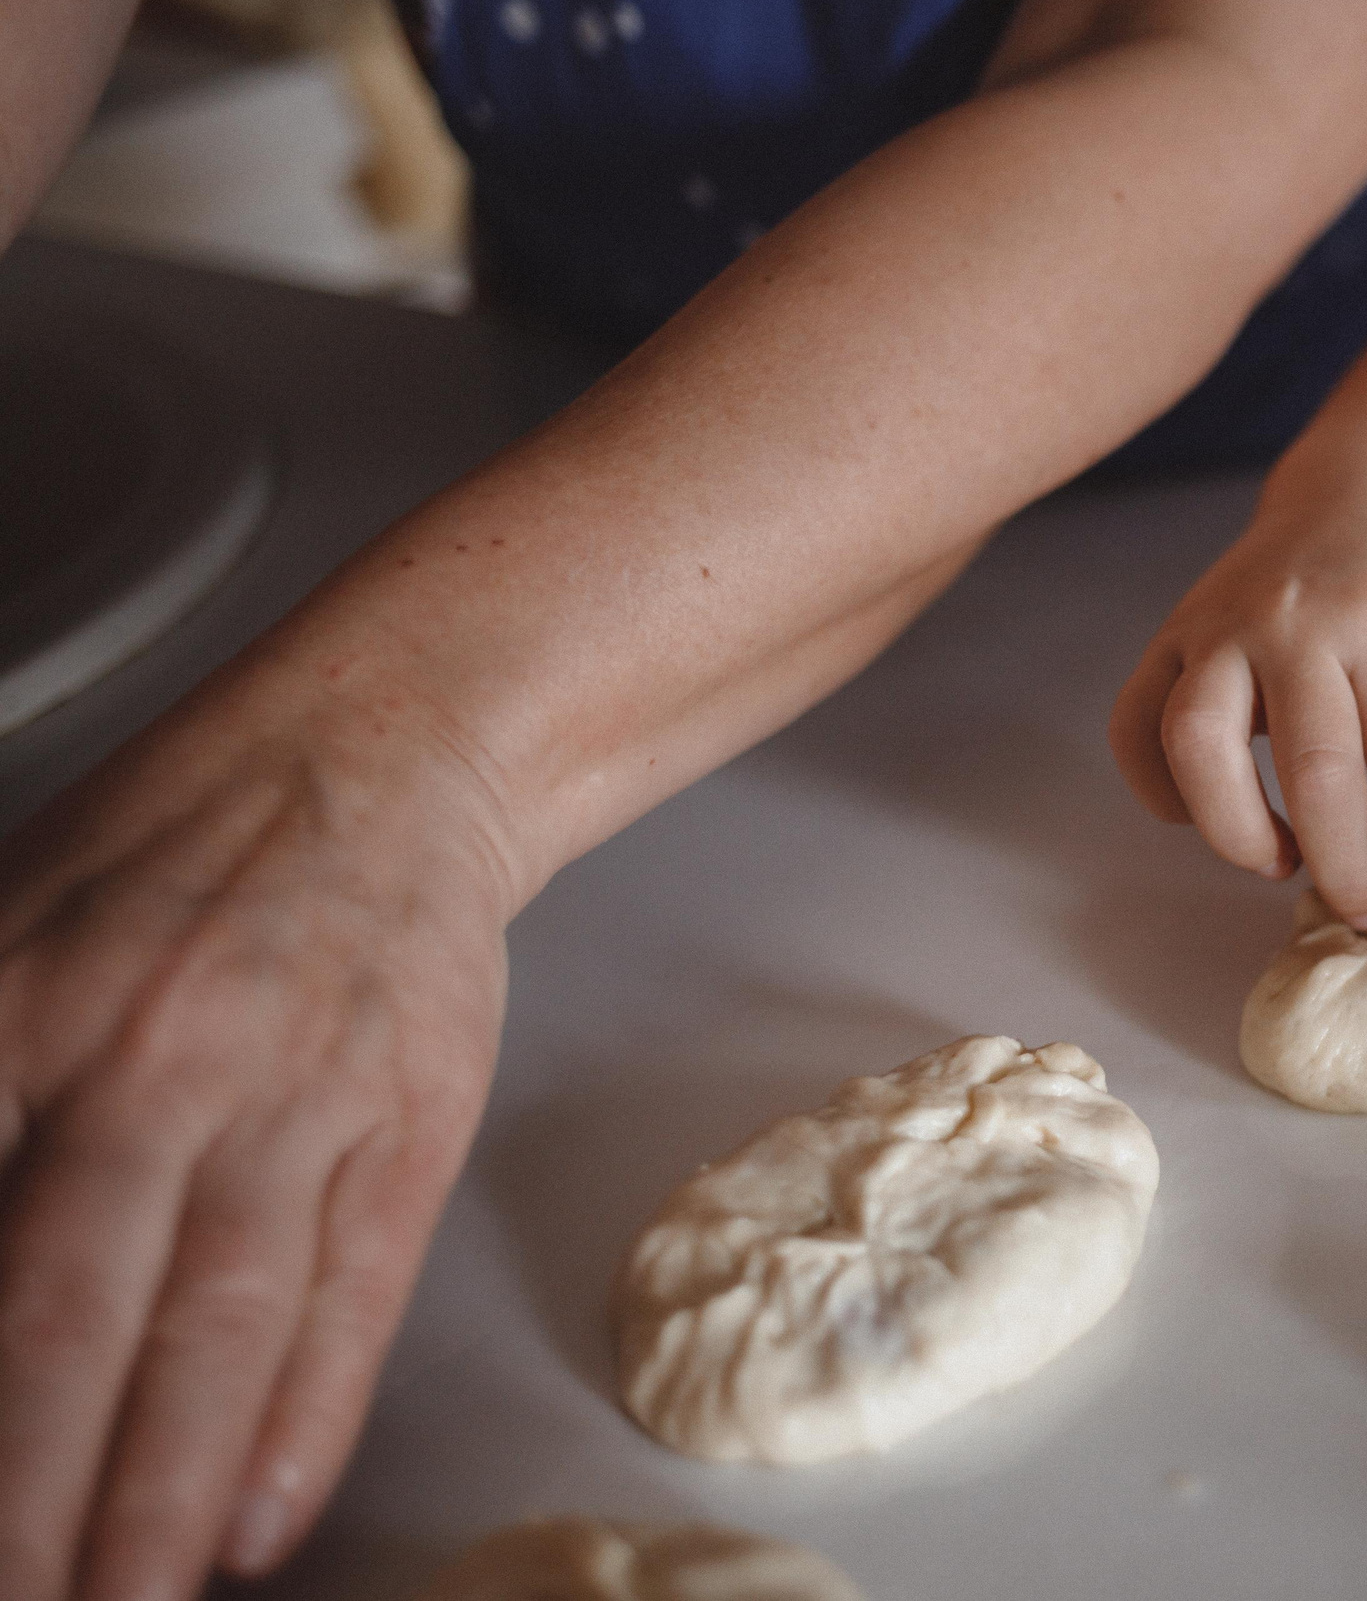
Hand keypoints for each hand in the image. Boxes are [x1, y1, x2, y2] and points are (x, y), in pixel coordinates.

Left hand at [0, 688, 517, 1599]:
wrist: (385, 758)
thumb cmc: (171, 854)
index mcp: (14, 1011)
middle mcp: (151, 1062)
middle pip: (66, 1319)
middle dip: (25, 1494)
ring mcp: (298, 1094)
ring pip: (219, 1328)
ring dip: (159, 1494)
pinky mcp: (412, 1119)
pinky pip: (353, 1291)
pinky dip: (306, 1419)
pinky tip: (259, 1522)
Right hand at [1111, 479, 1366, 951]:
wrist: (1353, 495)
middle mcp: (1298, 623)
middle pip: (1315, 775)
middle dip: (1345, 871)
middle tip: (1365, 915)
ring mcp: (1221, 623)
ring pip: (1198, 747)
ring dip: (1237, 833)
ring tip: (1278, 861)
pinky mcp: (1169, 632)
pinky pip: (1134, 728)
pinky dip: (1161, 791)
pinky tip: (1204, 814)